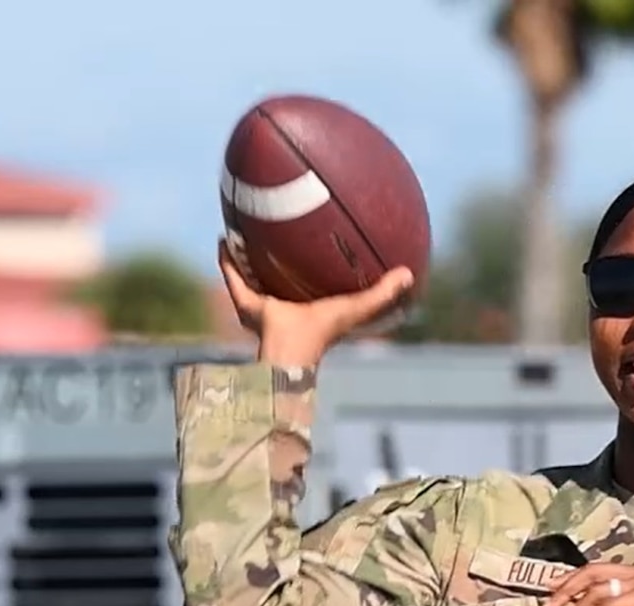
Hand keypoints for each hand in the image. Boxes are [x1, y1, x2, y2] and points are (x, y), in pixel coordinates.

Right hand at [218, 240, 413, 368]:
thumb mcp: (358, 307)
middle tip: (279, 227)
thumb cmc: (325, 330)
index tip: (320, 238)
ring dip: (248, 256)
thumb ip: (382, 293)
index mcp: (312, 303)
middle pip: (280, 274)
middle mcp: (286, 303)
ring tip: (245, 227)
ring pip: (253, 275)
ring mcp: (264, 305)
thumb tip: (409, 273)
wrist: (291, 350)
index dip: (317, 263)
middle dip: (278, 255)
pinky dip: (227, 262)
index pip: (317, 280)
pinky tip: (224, 238)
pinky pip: (234, 278)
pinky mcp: (246, 304)